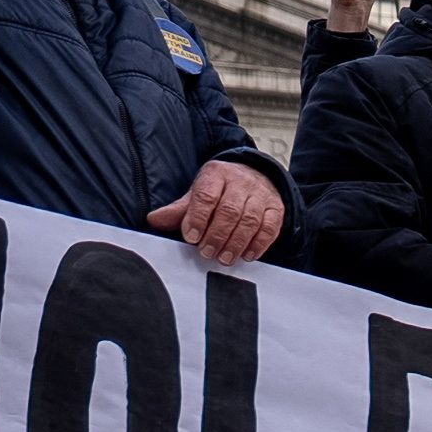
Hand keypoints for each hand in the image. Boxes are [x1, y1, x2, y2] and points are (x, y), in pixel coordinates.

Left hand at [146, 158, 281, 265]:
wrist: (254, 176)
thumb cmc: (222, 189)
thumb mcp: (197, 193)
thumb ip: (179, 210)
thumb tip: (155, 220)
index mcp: (216, 174)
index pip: (207, 195)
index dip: (198, 218)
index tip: (192, 237)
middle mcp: (240, 182)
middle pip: (230, 211)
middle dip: (217, 235)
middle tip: (207, 253)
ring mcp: (260, 195)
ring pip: (250, 221)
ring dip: (236, 243)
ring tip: (224, 258)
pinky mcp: (276, 208)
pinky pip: (270, 228)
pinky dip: (258, 244)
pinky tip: (246, 255)